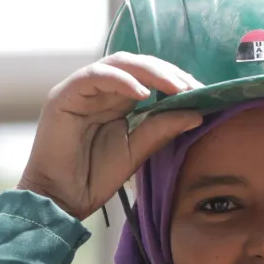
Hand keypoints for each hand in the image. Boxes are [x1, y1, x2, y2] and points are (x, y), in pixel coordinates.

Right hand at [17, 53, 205, 220]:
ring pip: (118, 63)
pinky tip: (143, 92)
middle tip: (193, 86)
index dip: (175, 80)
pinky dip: (121, 80)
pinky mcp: (64, 95)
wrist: (60, 199)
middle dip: (168, 73)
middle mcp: (99, 90)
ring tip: (175, 86)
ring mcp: (80, 89)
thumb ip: (162, 129)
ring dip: (150, 72)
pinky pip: (95, 76)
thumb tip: (198, 114)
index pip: (149, 77)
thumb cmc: (94, 177)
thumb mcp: (137, 150)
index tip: (203, 91)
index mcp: (116, 100)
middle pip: (137, 65)